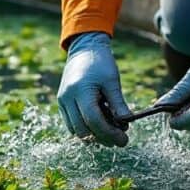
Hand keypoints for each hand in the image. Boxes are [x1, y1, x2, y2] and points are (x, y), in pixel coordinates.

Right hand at [56, 31, 130, 146]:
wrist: (83, 49)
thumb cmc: (100, 63)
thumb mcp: (112, 81)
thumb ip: (118, 103)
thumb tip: (126, 124)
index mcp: (80, 91)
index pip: (93, 120)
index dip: (109, 133)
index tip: (124, 140)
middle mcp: (67, 98)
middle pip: (83, 130)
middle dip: (102, 138)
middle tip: (119, 138)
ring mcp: (62, 102)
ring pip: (76, 131)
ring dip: (94, 135)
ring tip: (111, 129)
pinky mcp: (62, 104)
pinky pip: (72, 125)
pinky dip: (87, 129)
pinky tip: (101, 124)